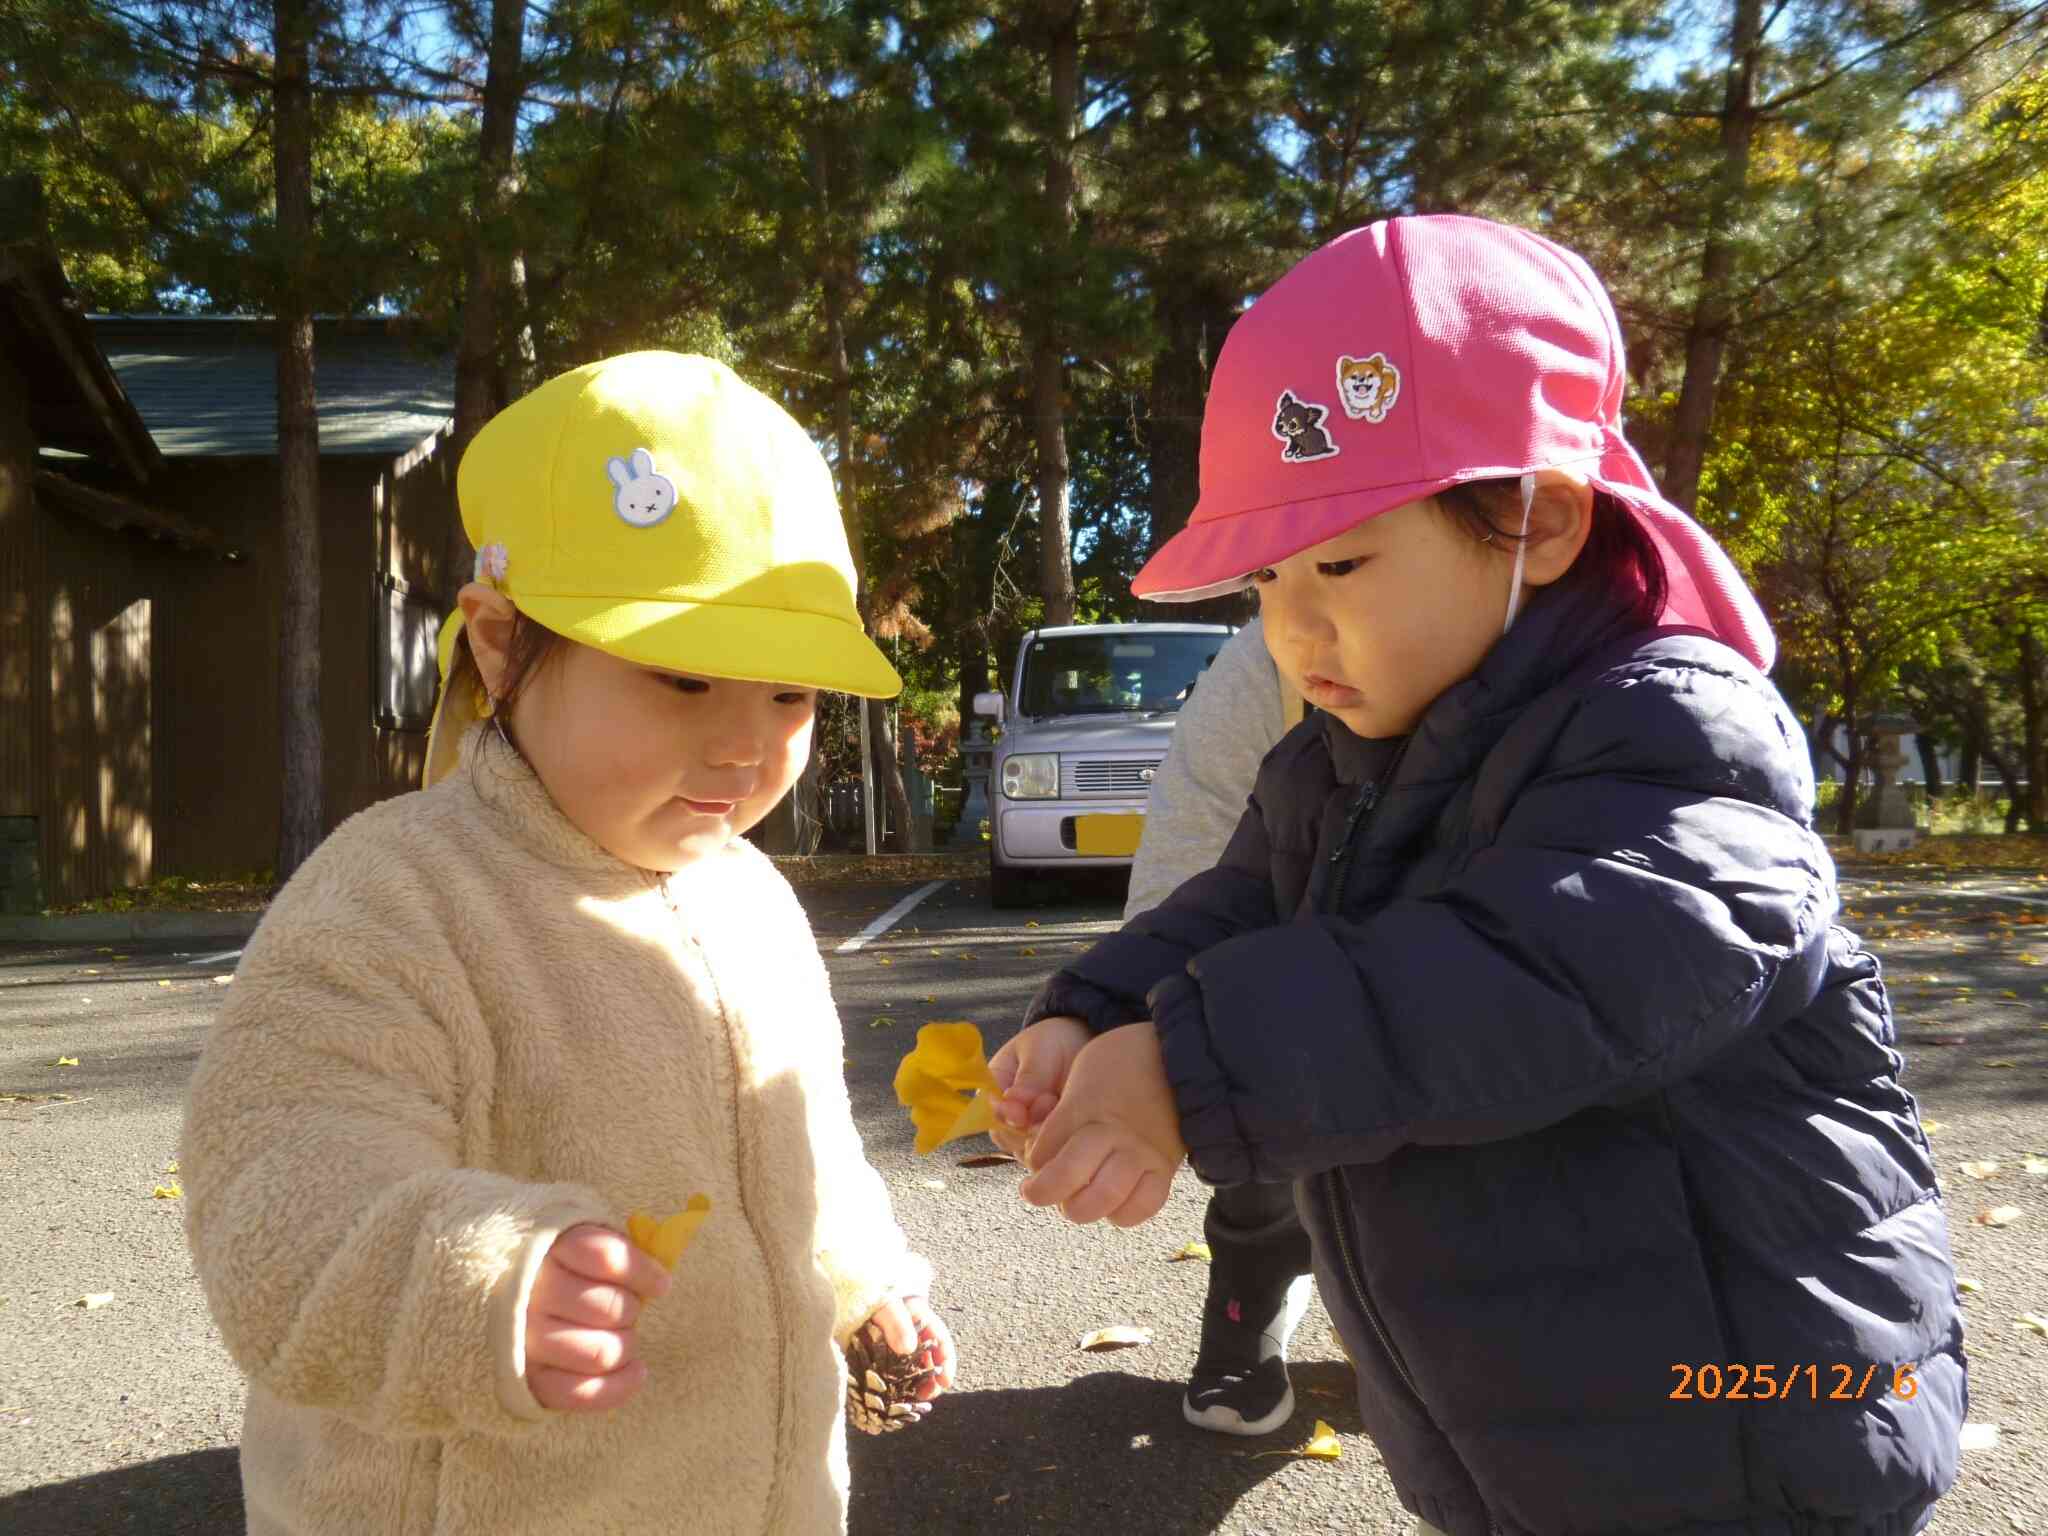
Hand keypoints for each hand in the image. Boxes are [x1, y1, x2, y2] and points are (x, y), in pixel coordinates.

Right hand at [524, 1223, 672, 1412]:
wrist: (505, 1303)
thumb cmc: (560, 1269)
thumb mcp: (582, 1242)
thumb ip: (617, 1252)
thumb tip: (660, 1279)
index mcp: (546, 1251)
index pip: (606, 1257)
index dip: (642, 1272)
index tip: (661, 1284)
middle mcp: (530, 1294)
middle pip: (610, 1308)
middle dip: (631, 1311)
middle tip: (626, 1310)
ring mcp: (524, 1341)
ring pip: (601, 1353)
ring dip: (626, 1347)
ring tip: (623, 1338)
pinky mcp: (527, 1380)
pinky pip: (582, 1393)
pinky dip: (619, 1387)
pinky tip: (636, 1371)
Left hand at [860, 1293, 957, 1399]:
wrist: (835, 1301)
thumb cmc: (862, 1293)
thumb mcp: (883, 1303)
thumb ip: (897, 1322)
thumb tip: (907, 1348)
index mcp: (916, 1317)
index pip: (939, 1339)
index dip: (946, 1361)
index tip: (944, 1382)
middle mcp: (906, 1333)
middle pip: (928, 1358)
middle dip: (931, 1379)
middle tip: (927, 1395)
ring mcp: (889, 1347)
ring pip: (910, 1370)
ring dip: (914, 1387)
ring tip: (911, 1401)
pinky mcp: (872, 1358)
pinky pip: (889, 1377)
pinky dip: (894, 1389)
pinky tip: (892, 1398)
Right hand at [987, 1015, 1092, 1157]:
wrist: (1081, 1043)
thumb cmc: (1052, 1041)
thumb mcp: (1037, 1049)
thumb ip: (1028, 1076)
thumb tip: (1014, 1103)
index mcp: (993, 1089)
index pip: (989, 1112)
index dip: (1004, 1117)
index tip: (1022, 1114)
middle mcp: (1005, 1116)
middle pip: (1009, 1137)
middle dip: (1031, 1127)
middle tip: (1050, 1103)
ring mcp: (1027, 1132)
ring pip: (1031, 1150)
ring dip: (1048, 1135)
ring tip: (1063, 1107)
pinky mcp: (1049, 1142)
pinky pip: (1052, 1153)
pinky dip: (1063, 1142)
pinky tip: (1074, 1124)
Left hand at [1020, 1022, 1184, 1227]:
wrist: (1181, 1055)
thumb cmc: (1124, 1059)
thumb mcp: (1083, 1069)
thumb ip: (1064, 1109)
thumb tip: (1046, 1148)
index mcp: (1084, 1104)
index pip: (1043, 1148)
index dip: (1032, 1161)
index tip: (1034, 1160)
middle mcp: (1111, 1131)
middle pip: (1068, 1176)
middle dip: (1044, 1192)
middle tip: (1037, 1192)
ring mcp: (1140, 1152)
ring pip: (1105, 1197)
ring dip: (1080, 1209)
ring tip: (1072, 1204)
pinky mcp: (1165, 1167)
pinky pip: (1144, 1205)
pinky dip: (1122, 1214)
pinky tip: (1109, 1206)